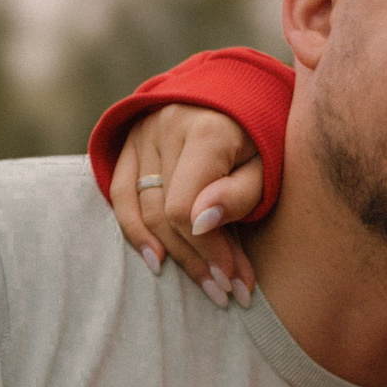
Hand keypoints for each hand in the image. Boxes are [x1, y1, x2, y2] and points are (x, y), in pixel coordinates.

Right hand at [110, 106, 263, 304]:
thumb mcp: (265, 165)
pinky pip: (120, 193)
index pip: (185, 207)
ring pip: (143, 209)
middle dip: (197, 259)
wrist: (237, 94)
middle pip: (165, 214)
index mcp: (204, 130)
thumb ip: (237, 195)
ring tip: (203, 284)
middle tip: (224, 292)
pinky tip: (156, 261)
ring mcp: (142, 132)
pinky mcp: (129, 141)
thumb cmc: (259, 137)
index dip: (207, 250)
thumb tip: (201, 224)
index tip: (232, 279)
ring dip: (172, 254)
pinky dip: (134, 230)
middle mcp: (165, 126)